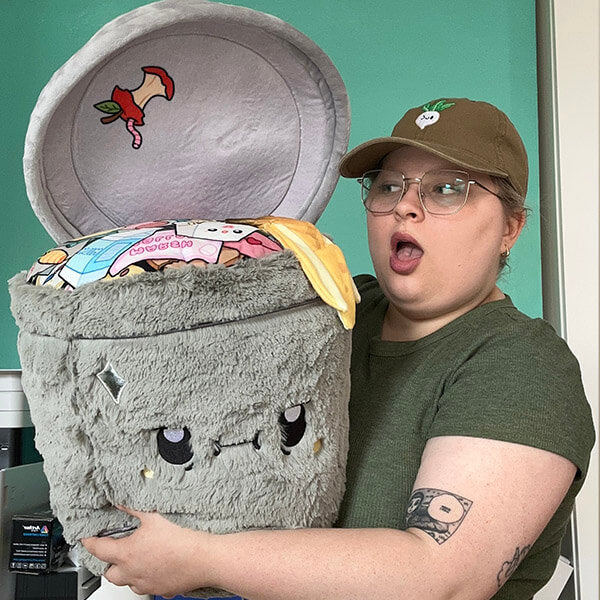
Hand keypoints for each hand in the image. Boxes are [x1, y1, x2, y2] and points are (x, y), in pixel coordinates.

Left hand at [81, 506, 212, 596]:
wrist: (201, 558)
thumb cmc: (179, 539)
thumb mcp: (153, 517)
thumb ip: (133, 509)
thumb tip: (121, 502)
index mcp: (127, 554)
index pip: (98, 549)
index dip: (90, 543)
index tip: (87, 539)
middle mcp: (132, 573)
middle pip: (109, 574)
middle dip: (109, 564)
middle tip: (115, 552)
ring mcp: (145, 584)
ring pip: (128, 582)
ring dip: (128, 572)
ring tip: (138, 558)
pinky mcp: (161, 590)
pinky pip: (147, 586)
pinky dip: (147, 577)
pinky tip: (157, 566)